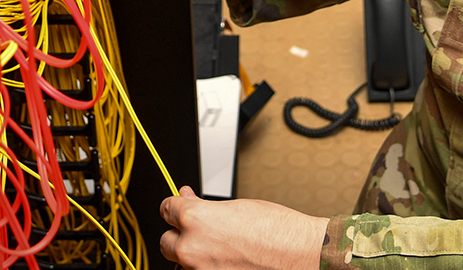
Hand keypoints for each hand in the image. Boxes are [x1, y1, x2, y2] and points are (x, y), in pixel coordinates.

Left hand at [160, 187, 327, 269]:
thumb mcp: (234, 206)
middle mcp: (190, 248)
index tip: (179, 208)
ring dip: (190, 256)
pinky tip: (223, 262)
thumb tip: (186, 199)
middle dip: (179, 234)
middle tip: (199, 230)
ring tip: (217, 249)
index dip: (175, 207)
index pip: (166, 208)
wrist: (297, 255)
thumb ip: (203, 206)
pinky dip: (205, 269)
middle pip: (165, 240)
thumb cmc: (274, 229)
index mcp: (195, 219)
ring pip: (179, 263)